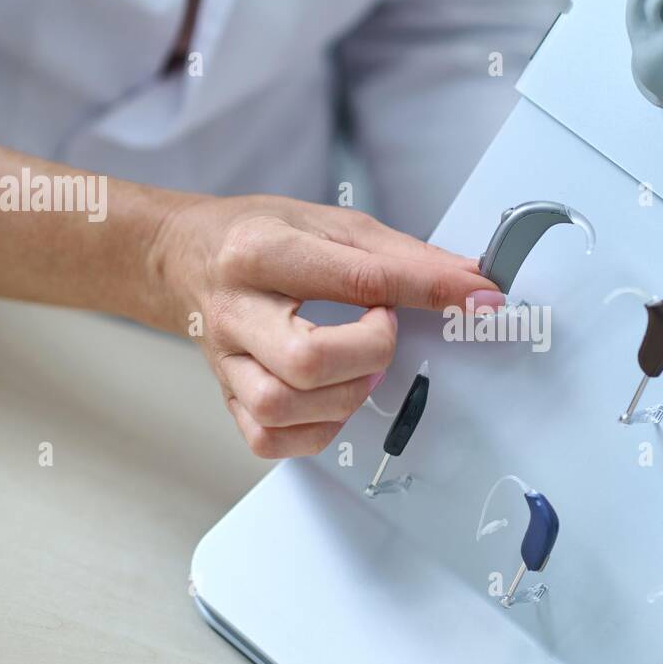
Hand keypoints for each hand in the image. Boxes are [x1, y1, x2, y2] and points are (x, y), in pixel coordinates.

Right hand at [151, 194, 501, 458]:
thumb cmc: (259, 237)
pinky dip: (316, 429)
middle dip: (370, 352)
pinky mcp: (226, 397)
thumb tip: (470, 284)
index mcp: (261, 250)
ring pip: (282, 407)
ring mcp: (225, 361)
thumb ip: (403, 257)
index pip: (357, 278)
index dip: (430, 291)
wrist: (185, 257)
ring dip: (344, 395)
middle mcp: (236, 309)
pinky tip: (332, 398)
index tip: (476, 299)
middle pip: (308, 359)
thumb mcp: (331, 223)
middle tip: (380, 330)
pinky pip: (269, 439)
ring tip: (359, 366)